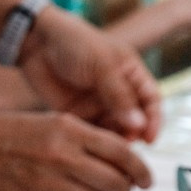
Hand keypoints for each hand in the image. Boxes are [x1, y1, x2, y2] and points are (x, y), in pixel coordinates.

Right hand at [0, 110, 152, 190]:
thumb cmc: (21, 135)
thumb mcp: (58, 123)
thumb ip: (93, 141)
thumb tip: (131, 166)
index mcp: (71, 131)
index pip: (123, 154)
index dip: (141, 171)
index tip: (146, 181)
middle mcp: (62, 157)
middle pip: (116, 184)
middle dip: (124, 190)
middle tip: (119, 190)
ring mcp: (49, 185)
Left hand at [16, 5, 161, 141]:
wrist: (37, 41)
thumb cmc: (74, 43)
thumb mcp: (102, 65)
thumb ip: (119, 95)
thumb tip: (139, 125)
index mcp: (131, 75)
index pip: (151, 102)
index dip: (153, 121)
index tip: (149, 140)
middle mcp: (118, 92)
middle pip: (134, 120)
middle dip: (132, 135)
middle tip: (124, 147)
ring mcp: (98, 104)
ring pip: (113, 129)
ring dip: (113, 141)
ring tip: (106, 149)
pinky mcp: (78, 113)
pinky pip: (90, 131)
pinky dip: (93, 140)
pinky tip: (89, 145)